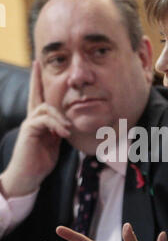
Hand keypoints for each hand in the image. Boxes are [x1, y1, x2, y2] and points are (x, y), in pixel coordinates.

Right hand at [0, 61, 71, 196]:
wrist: (27, 177)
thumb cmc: (40, 162)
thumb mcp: (54, 144)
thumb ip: (58, 131)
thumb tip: (67, 124)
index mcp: (38, 122)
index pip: (37, 99)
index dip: (37, 83)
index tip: (36, 66)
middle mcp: (31, 120)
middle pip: (35, 96)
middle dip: (36, 80)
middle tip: (36, 63)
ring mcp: (29, 124)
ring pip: (45, 108)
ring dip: (59, 117)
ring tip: (67, 131)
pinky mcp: (29, 130)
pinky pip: (44, 120)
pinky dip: (56, 125)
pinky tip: (63, 134)